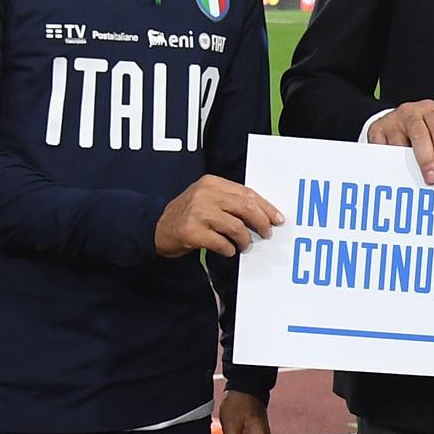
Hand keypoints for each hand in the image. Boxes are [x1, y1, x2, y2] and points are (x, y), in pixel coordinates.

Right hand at [155, 177, 282, 258]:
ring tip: (245, 245)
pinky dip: (228, 249)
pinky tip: (228, 250)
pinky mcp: (191, 232)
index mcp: (212, 183)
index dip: (266, 207)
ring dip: (245, 239)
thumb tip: (263, 214)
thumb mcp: (207, 199)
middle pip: (245, 207)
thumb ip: (230, 201)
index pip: (247, 193)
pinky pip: (221, 243)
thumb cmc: (188, 215)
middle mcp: (204, 194)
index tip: (277, 219)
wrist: (155, 227)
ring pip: (236, 227)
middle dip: (261, 223)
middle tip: (266, 234)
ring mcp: (197, 212)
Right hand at [368, 100, 433, 182]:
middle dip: (426, 159)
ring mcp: (391, 120)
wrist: (396, 122)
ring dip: (406, 165)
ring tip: (413, 181)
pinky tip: (395, 174)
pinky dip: (389, 164)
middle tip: (431, 178)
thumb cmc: (421, 132)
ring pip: (398, 145)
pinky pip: (382, 150)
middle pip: (419, 135)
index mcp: (429, 111)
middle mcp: (410, 112)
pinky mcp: (376, 130)